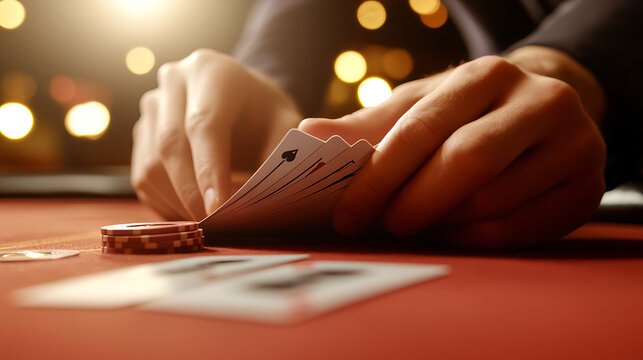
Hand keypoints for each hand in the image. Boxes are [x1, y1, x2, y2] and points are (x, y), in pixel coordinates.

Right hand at [132, 49, 300, 219]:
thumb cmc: (267, 117)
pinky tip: (191, 214)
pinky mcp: (142, 133)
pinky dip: (166, 204)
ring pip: (150, 165)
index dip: (209, 170)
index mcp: (211, 71)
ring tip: (208, 223)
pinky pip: (142, 177)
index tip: (218, 209)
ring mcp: (152, 106)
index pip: (204, 124)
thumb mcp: (285, 128)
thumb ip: (280, 155)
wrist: (244, 101)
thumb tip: (268, 194)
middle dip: (191, 194)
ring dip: (177, 203)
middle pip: (171, 145)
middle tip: (214, 227)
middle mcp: (173, 81)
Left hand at [300, 48, 606, 247]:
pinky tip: (453, 233)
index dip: (379, 176)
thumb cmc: (465, 115)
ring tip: (418, 224)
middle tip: (383, 226)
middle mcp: (540, 101)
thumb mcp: (418, 109)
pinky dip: (475, 240)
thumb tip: (306, 136)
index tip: (347, 213)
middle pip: (465, 164)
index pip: (423, 128)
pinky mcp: (587, 188)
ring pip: (491, 203)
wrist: (541, 113)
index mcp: (487, 75)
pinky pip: (519, 231)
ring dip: (442, 224)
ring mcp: (575, 145)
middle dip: (412, 204)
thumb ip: (365, 127)